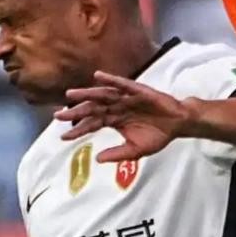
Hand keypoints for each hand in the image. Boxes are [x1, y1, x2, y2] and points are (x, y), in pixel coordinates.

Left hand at [56, 72, 196, 162]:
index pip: (92, 124)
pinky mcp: (137, 91)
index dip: (78, 130)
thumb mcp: (136, 150)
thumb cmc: (157, 135)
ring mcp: (125, 98)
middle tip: (58, 115)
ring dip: (86, 94)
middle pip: (92, 108)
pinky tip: (97, 77)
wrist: (177, 125)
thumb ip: (117, 154)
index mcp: (114, 120)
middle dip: (75, 112)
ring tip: (70, 95)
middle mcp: (116, 107)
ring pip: (102, 96)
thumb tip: (97, 159)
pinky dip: (110, 80)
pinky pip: (121, 84)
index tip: (63, 137)